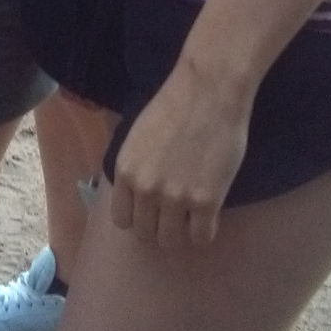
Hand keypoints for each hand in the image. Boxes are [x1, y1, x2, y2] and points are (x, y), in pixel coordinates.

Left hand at [109, 53, 251, 248]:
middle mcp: (145, 189)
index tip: (151, 210)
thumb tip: (137, 192)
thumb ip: (135, 167)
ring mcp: (175, 198)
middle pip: (145, 233)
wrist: (209, 90)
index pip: (121, 219)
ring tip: (191, 216)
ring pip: (170, 240)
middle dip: (158, 226)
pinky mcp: (206, 201)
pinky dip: (204, 232)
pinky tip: (208, 216)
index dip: (138, 217)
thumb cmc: (175, 104)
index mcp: (126, 171)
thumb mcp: (138, 137)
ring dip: (180, 231)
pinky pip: (201, 237)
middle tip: (174, 213)